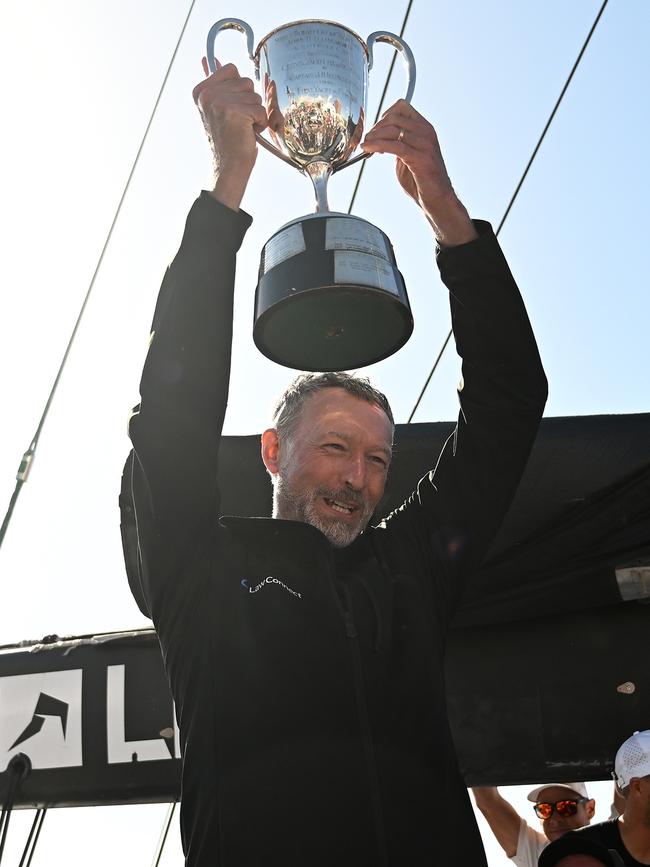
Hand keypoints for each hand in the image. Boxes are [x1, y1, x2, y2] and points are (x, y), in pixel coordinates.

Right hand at [193, 61, 267, 210]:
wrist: (227, 168)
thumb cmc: (227, 140)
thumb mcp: (216, 108)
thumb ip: (214, 84)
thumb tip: (207, 58)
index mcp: (200, 90)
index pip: (231, 69)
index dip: (239, 90)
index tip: (230, 109)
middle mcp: (208, 94)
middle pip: (246, 81)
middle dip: (249, 102)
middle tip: (237, 122)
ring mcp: (220, 102)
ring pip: (255, 95)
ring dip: (255, 113)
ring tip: (242, 128)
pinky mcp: (235, 112)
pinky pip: (260, 109)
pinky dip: (260, 123)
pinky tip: (248, 134)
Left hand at [361, 100, 476, 245]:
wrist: (437, 199)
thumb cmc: (422, 181)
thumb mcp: (408, 155)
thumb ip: (398, 143)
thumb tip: (379, 137)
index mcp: (425, 128)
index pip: (402, 107)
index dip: (384, 115)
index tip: (375, 130)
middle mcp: (426, 132)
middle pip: (394, 116)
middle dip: (376, 127)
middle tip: (367, 140)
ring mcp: (425, 143)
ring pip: (392, 129)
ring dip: (374, 136)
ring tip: (365, 145)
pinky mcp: (420, 157)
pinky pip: (394, 145)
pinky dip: (377, 145)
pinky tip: (368, 150)